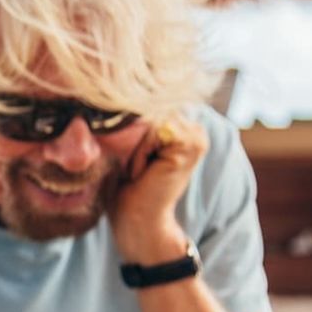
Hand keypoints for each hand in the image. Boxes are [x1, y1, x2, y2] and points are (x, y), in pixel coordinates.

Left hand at [112, 113, 207, 264]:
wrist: (136, 220)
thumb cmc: (127, 187)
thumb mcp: (130, 148)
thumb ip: (134, 123)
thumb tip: (116, 92)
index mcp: (180, 126)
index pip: (145, 106)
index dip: (128, 131)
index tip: (131, 163)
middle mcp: (194, 128)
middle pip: (148, 110)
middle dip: (132, 139)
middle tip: (134, 170)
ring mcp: (196, 136)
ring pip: (149, 121)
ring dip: (135, 148)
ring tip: (138, 172)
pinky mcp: (190, 146)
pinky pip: (152, 132)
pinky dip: (139, 154)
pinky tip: (142, 174)